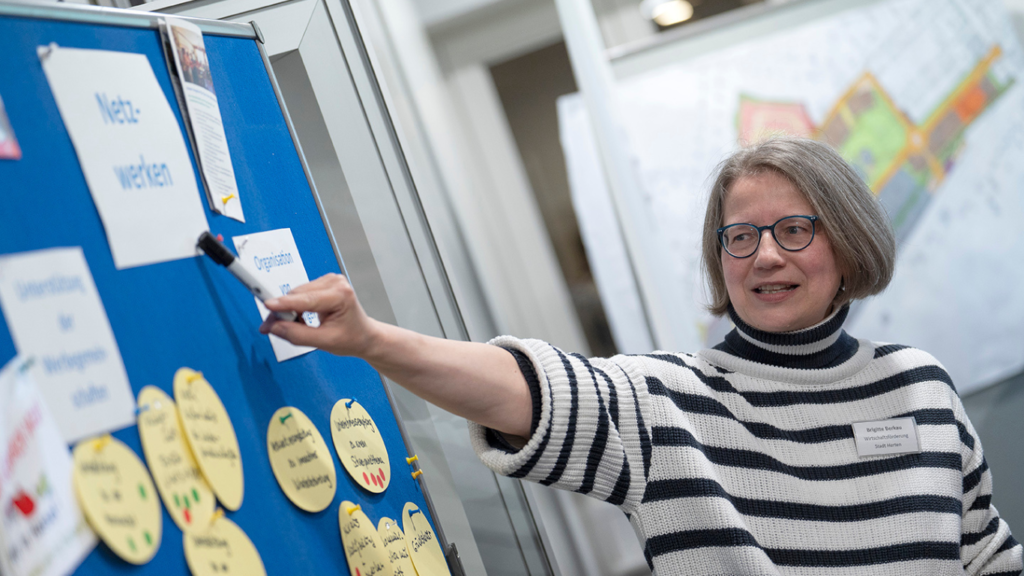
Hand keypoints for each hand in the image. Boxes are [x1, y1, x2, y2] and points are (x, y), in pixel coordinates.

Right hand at [259, 274, 377, 357]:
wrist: (364, 336)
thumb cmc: (352, 338)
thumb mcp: (325, 342)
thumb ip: (297, 335)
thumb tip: (274, 327)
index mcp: (341, 295)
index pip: (306, 299)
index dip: (284, 304)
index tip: (268, 305)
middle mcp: (335, 283)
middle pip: (297, 295)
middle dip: (282, 312)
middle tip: (271, 328)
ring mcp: (329, 281)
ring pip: (296, 294)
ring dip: (289, 310)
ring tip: (298, 326)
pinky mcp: (323, 284)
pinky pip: (300, 294)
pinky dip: (295, 307)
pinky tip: (302, 318)